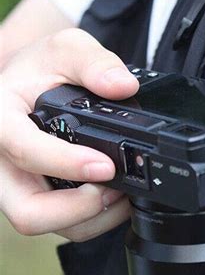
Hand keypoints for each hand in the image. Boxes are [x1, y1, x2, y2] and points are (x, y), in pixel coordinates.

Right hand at [0, 28, 138, 241]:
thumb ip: (94, 63)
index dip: (65, 164)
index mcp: (1, 120)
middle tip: (114, 190)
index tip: (106, 166)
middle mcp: (3, 161)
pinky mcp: (38, 196)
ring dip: (92, 218)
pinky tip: (115, 198)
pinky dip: (94, 219)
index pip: (23, 151)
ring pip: (48, 225)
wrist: (33, 85)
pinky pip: (63, 225)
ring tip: (122, 193)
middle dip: (77, 209)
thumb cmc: (44, 70)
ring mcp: (19, 184)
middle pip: (28, 211)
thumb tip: (123, 86)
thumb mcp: (66, 49)